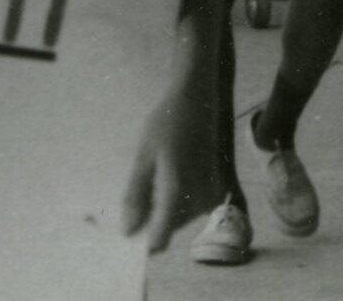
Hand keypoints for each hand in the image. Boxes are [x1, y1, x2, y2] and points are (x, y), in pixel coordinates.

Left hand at [120, 79, 221, 252]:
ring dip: (163, 205)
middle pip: (167, 227)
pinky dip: (175, 198)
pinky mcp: (215, 192)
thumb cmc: (165, 125)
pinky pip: (189, 207)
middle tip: (142, 184)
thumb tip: (128, 232)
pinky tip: (170, 172)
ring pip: (178, 218)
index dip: (141, 240)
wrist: (197, 101)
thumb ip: (135, 196)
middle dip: (151, 215)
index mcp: (177, 192)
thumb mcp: (142, 157)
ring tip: (157, 173)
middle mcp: (199, 201)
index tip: (127, 229)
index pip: (159, 240)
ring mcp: (210, 198)